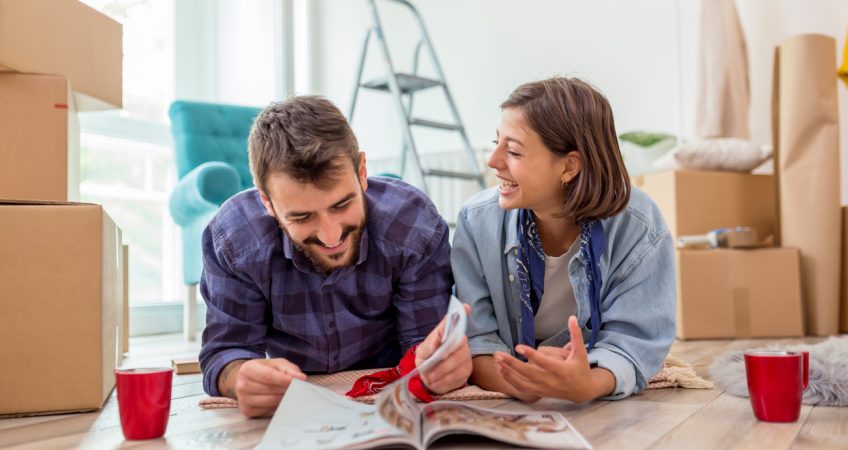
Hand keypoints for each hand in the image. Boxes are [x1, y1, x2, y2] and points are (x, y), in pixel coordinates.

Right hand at [220, 358, 306, 417]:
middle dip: (286, 389)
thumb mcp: (277, 364)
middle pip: (270, 389)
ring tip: (287, 393)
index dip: (284, 379)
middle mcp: (242, 385)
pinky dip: (276, 406)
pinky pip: (267, 410)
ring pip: (270, 401)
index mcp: (247, 369)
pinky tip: (278, 400)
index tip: (298, 381)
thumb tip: (301, 378)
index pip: (268, 376)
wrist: (248, 380)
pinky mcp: (246, 411)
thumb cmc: (265, 371)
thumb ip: (289, 370)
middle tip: (296, 388)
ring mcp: (243, 399)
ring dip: (283, 398)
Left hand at [415, 304, 472, 393]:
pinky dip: (444, 380)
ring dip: (440, 372)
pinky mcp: (467, 369)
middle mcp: (459, 341)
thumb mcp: (422, 353)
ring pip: (457, 361)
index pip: (454, 321)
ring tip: (428, 377)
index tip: (465, 307)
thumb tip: (438, 338)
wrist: (429, 379)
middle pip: (457, 345)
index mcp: (446, 333)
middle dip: (441, 359)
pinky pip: (457, 374)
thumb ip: (430, 345)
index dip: (461, 314)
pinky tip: (436, 382)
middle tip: (426, 370)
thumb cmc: (426, 360)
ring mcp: (465, 355)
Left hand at [493, 315, 614, 402]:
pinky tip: (502, 371)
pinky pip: (522, 388)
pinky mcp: (539, 393)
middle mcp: (551, 381)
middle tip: (499, 355)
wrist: (583, 391)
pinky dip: (510, 380)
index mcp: (561, 370)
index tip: (518, 346)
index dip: (531, 355)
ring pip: (522, 382)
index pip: (543, 362)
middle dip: (512, 364)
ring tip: (497, 362)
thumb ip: (576, 334)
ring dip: (508, 373)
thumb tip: (572, 317)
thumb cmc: (581, 368)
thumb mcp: (581, 352)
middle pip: (528, 373)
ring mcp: (544, 388)